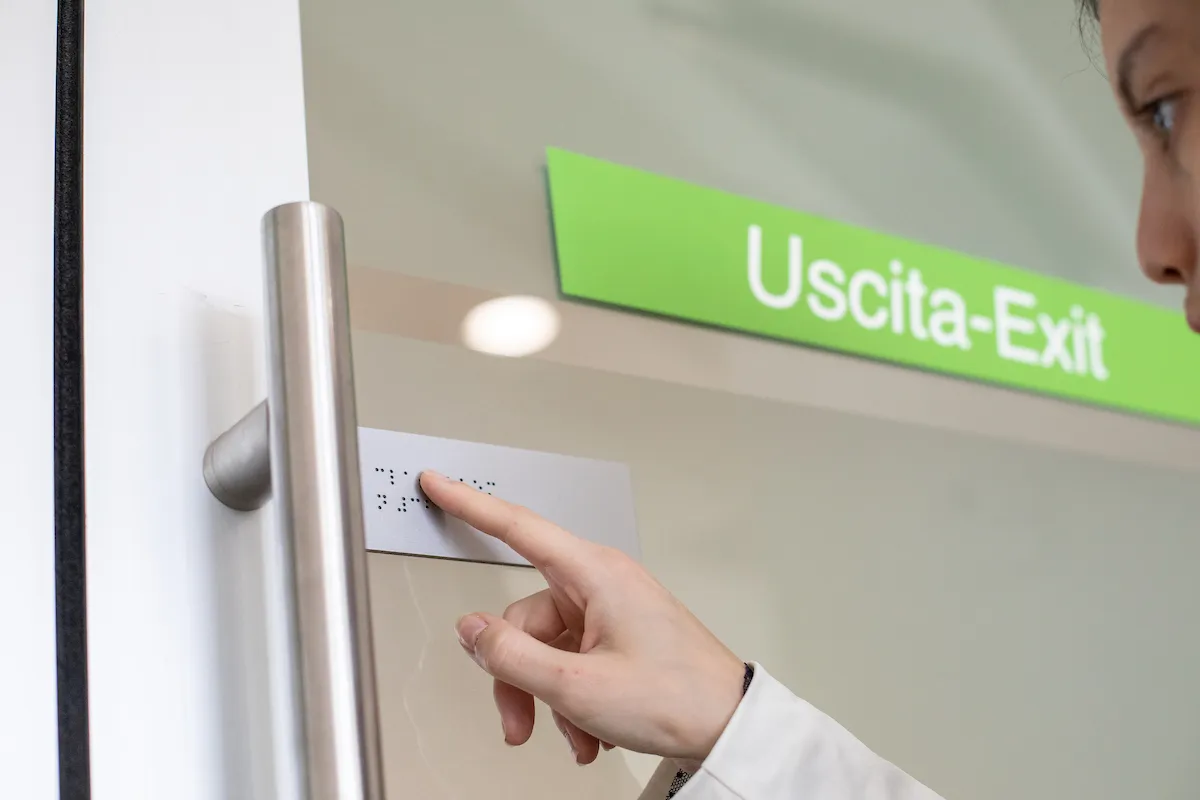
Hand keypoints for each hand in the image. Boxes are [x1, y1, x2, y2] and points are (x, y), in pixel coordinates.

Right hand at [419, 471, 745, 766]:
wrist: (729, 724)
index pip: (517, 527)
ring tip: (574, 735)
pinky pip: (573, 661)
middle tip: (519, 723)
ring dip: (548, 697)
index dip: (471, 504)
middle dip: (517, 675)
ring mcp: (612, 612)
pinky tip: (590, 733)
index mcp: (595, 574)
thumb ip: (512, 656)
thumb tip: (472, 631)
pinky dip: (572, 699)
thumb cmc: (676, 696)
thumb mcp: (576, 684)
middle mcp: (602, 585)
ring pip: (547, 647)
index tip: (439, 483)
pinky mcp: (620, 637)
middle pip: (525, 618)